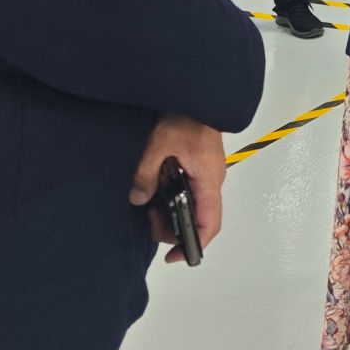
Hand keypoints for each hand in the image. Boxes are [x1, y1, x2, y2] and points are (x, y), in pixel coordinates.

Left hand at [129, 114, 226, 263]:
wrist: (198, 94)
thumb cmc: (186, 116)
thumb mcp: (160, 144)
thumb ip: (147, 173)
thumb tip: (138, 199)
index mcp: (209, 181)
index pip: (209, 224)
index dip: (193, 244)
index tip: (174, 256)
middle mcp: (211, 181)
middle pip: (198, 219)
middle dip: (173, 227)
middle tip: (149, 219)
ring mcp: (206, 174)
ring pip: (192, 206)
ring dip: (170, 212)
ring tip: (148, 203)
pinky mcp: (199, 166)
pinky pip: (189, 192)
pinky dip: (172, 198)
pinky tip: (155, 190)